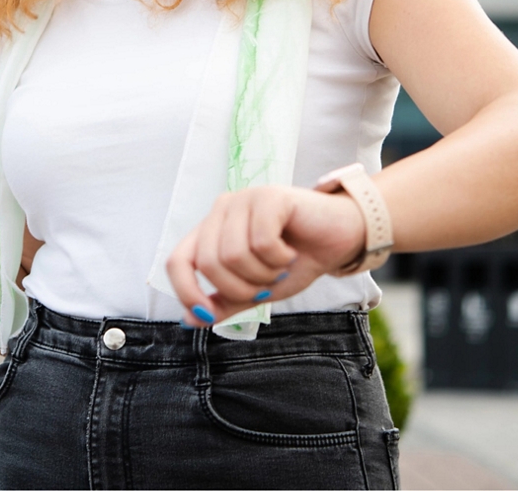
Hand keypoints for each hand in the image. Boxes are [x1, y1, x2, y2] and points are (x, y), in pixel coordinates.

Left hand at [165, 185, 366, 326]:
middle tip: (267, 284)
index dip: (187, 292)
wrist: (340, 240)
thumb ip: (224, 301)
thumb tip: (188, 320)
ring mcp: (243, 199)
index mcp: (211, 231)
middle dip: (240, 288)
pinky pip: (261, 242)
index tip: (208, 316)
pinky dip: (280, 258)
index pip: (177, 261)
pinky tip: (292, 252)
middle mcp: (221, 210)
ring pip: (233, 255)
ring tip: (281, 265)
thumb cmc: (298, 261)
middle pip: (209, 264)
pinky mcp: (268, 196)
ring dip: (263, 274)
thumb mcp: (256, 290)